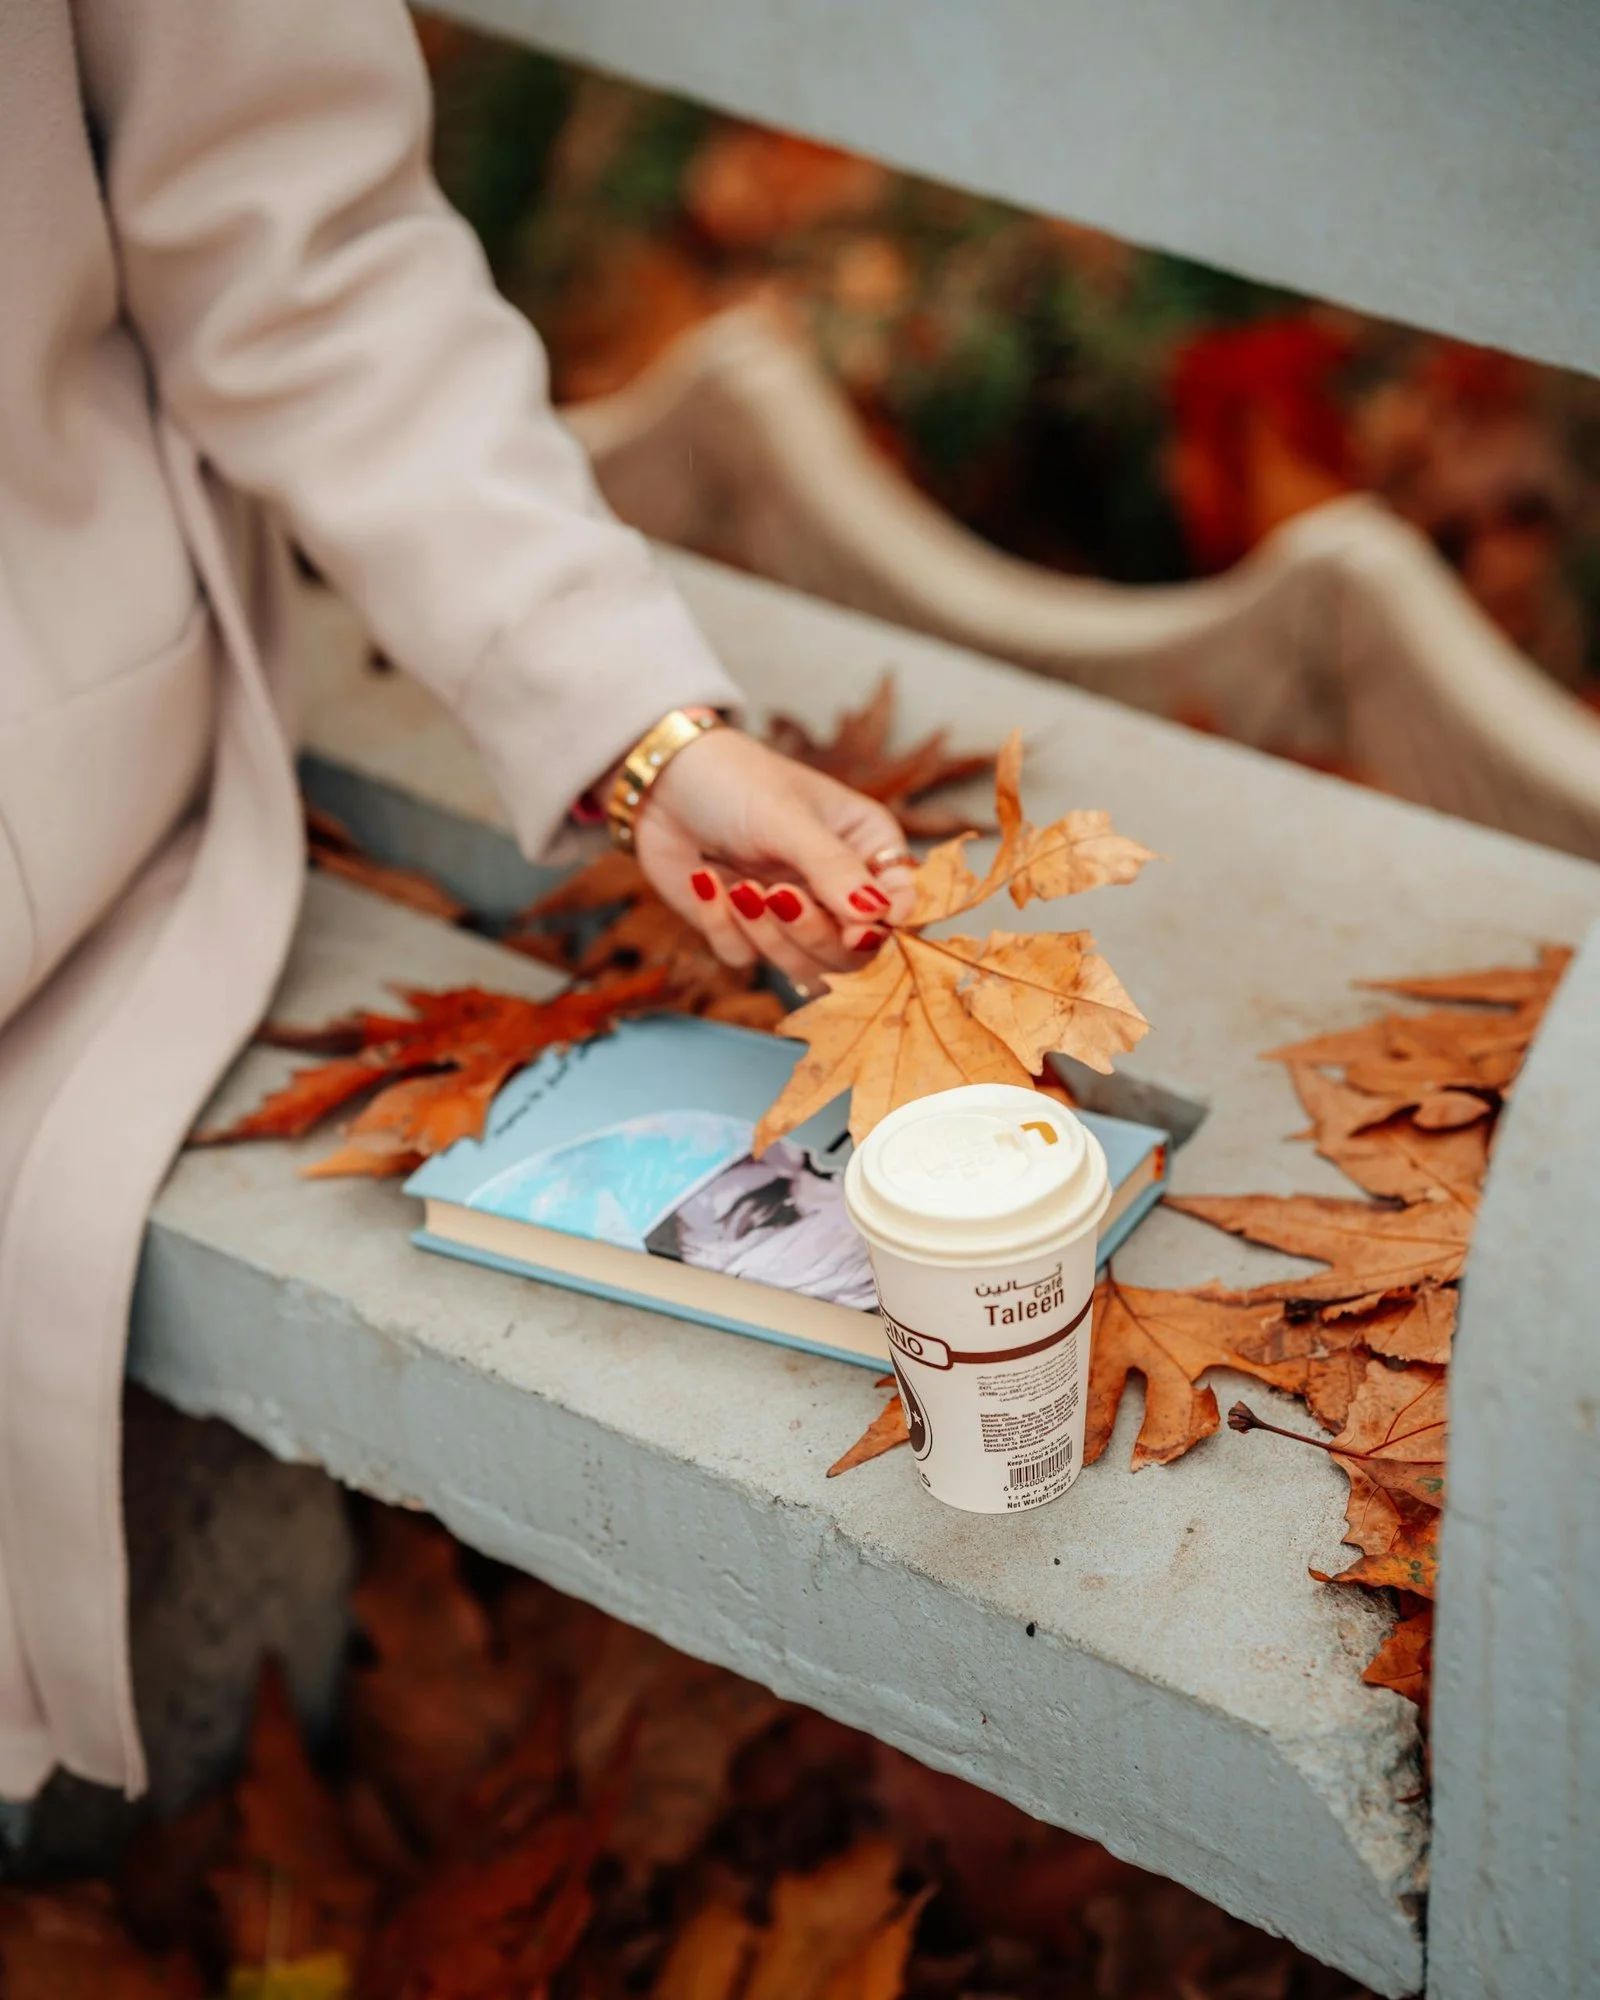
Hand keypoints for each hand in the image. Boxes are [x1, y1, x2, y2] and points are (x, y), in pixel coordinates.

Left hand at [630, 727, 916, 987]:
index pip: (903, 907)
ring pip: (803, 968)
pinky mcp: (747, 932)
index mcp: (869, 849)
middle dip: (814, 933)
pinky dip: (723, 927)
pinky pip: (746, 959)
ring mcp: (794, 916)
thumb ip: (834, 869)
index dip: (885, 929)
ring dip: (768, 936)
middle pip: (854, 953)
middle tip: (777, 895)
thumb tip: (879, 917)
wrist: (661, 779)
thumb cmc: (735, 779)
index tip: (856, 930)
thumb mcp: (788, 818)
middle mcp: (839, 889)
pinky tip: (706, 880)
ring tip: (739, 887)